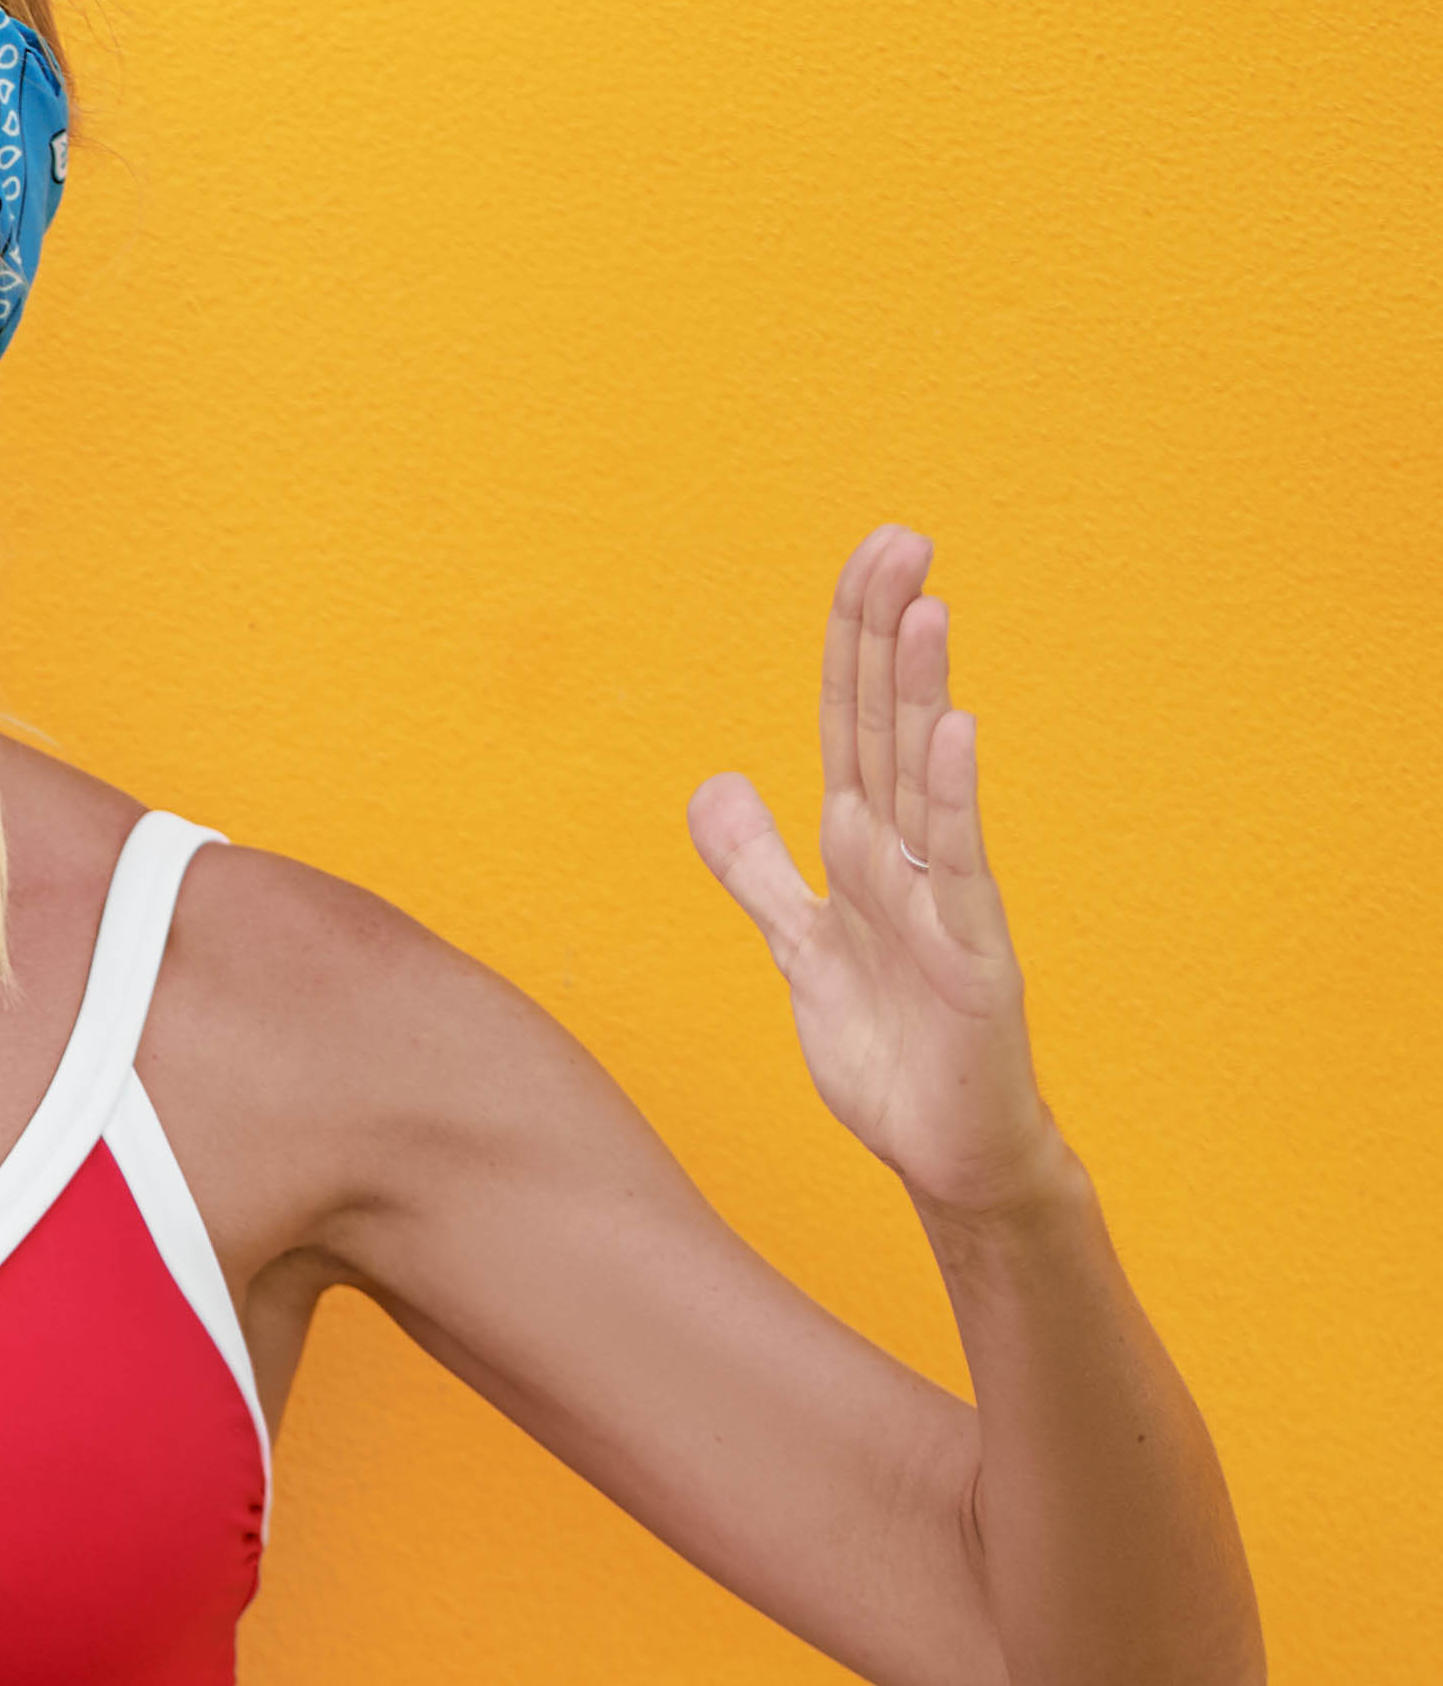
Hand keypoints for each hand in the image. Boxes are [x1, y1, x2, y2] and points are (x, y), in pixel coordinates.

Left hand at [685, 526, 1065, 1218]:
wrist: (944, 1146)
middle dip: (888, 633)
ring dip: (922, 690)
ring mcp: (944, 899)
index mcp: (864, 848)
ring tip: (926, 605)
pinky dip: (951, 798)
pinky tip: (952, 733)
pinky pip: (957, 864)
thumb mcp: (802, 943)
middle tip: (901, 539)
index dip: (850, 643)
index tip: (868, 559)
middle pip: (887, 725)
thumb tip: (715, 785)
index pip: (850, 723)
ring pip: (925, 776)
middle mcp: (908, 856)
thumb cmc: (888, 1046)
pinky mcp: (971, 953)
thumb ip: (757, 868)